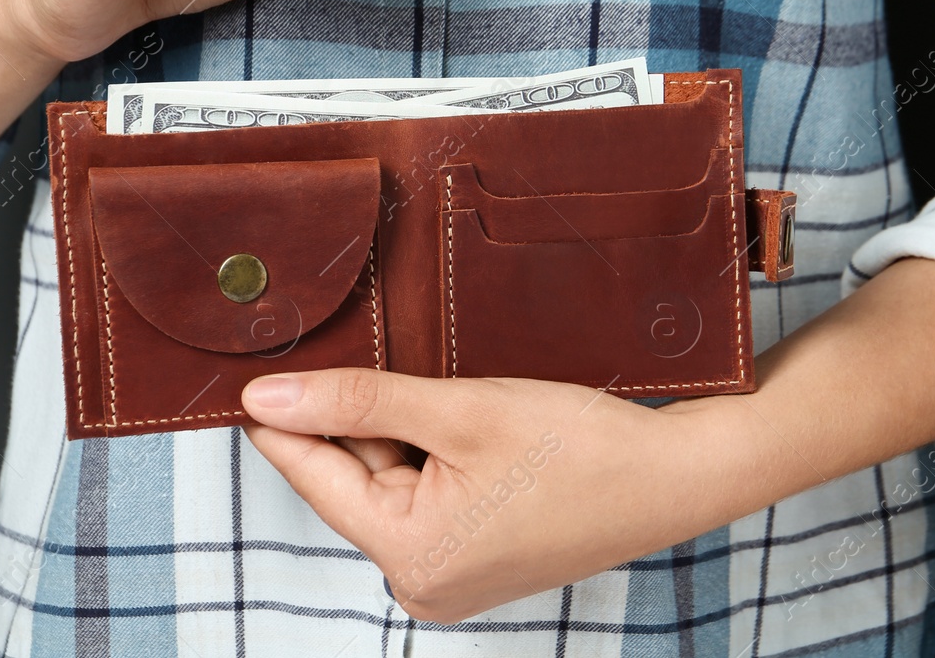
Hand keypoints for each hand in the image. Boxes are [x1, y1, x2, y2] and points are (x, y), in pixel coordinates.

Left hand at [240, 369, 732, 623]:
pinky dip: (433, 450)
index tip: (257, 364)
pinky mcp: (476, 556)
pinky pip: (426, 492)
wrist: (677, 475)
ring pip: (392, 479)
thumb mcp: (461, 410)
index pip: (312, 474)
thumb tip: (266, 398)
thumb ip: (359, 402)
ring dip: (404, 429)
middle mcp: (422, 582)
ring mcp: (451, 574)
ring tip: (452, 391)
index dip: (284, 413)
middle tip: (385, 352)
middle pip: (354, 476)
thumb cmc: (583, 448)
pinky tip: (463, 416)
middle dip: (363, 416)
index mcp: (410, 558)